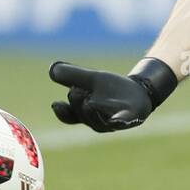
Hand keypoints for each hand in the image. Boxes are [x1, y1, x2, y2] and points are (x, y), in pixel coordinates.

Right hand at [48, 58, 177, 132]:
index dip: (62, 112)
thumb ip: (73, 74)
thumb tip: (52, 68)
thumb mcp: (92, 78)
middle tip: (75, 91)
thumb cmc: (111, 88)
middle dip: (78, 104)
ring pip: (101, 121)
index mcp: (84, 112)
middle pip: (84, 116)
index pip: (69, 116)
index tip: (55, 104)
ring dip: (94, 113)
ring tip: (90, 102)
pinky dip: (120, 121)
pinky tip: (118, 119)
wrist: (137, 92)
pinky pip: (124, 122)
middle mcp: (97, 120)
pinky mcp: (131, 118)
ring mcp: (114, 121)